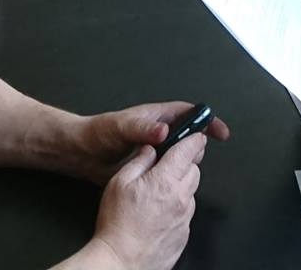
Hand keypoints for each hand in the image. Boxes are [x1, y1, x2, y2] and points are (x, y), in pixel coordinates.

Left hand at [76, 101, 231, 181]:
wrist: (81, 154)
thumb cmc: (98, 133)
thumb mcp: (120, 128)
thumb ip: (142, 129)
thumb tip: (164, 131)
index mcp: (156, 118)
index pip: (188, 114)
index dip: (206, 120)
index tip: (220, 132)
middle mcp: (158, 133)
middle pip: (188, 136)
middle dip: (198, 145)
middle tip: (199, 157)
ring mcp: (154, 150)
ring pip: (179, 155)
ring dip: (187, 162)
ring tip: (186, 172)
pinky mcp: (148, 167)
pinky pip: (167, 171)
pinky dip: (175, 177)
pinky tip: (176, 186)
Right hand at [89, 140, 205, 269]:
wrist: (121, 261)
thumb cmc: (117, 224)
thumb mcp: (119, 183)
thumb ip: (139, 161)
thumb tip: (150, 150)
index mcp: (165, 181)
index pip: (189, 151)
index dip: (194, 140)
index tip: (196, 136)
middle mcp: (181, 198)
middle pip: (195, 170)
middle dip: (186, 162)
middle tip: (169, 163)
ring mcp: (185, 218)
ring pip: (192, 191)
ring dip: (181, 185)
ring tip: (158, 192)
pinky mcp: (184, 234)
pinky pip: (187, 212)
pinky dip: (178, 206)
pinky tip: (159, 212)